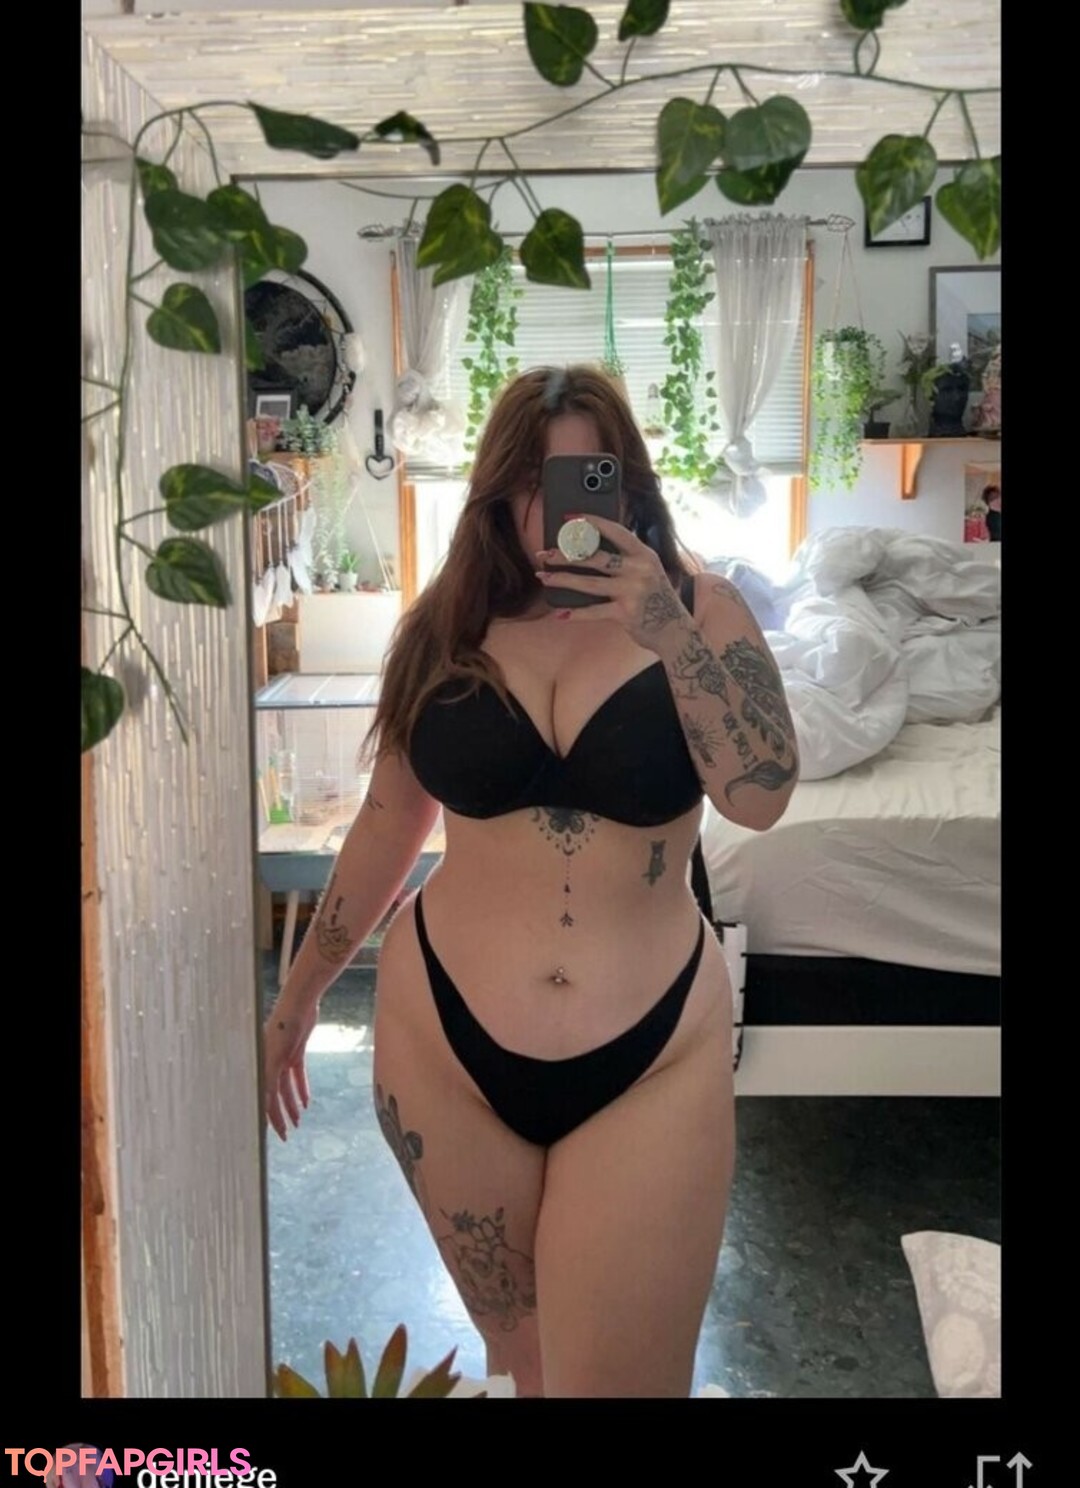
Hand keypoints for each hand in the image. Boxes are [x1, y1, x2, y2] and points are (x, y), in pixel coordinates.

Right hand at [264, 995, 318, 1140]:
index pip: (264, 1097)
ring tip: (298, 1121)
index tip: (272, 1134)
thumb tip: (264, 1102)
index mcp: (262, 1064)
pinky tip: (306, 1102)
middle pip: (274, 1095)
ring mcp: (282, 1057)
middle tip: (287, 1135)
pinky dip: (301, 1088)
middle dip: (280, 1116)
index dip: (269, 1116)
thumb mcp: (276, 1053)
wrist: (300, 1002)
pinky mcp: (295, 1051)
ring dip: (292, 1104)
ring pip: (287, 1087)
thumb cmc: (284, 1024)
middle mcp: (269, 1063)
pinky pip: (297, 1075)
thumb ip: (269, 1077)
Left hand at [536, 514, 687, 651]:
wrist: (675, 630)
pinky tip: (559, 613)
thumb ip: (627, 559)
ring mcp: (632, 591)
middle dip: (566, 554)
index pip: (615, 531)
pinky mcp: (626, 613)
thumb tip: (587, 550)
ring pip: (589, 583)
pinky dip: (575, 613)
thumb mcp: (648, 571)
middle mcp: (639, 569)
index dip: (591, 522)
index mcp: (644, 554)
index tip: (570, 518)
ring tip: (544, 577)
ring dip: (563, 579)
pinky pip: (594, 611)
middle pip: (596, 557)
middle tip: (545, 554)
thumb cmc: (655, 598)